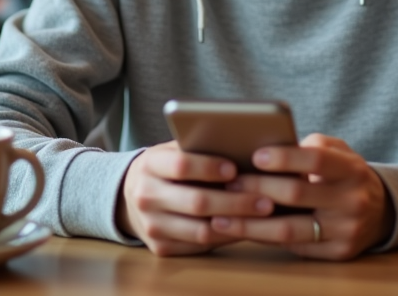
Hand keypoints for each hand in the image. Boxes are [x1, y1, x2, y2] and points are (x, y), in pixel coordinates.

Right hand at [117, 141, 275, 255]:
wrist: (131, 196)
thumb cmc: (167, 168)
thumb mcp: (173, 151)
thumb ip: (199, 149)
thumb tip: (244, 150)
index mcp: (149, 165)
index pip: (181, 165)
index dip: (210, 167)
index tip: (235, 168)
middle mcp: (146, 197)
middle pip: (196, 202)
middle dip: (235, 202)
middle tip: (266, 200)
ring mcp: (151, 226)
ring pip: (200, 230)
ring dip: (236, 224)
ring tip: (262, 217)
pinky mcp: (160, 248)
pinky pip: (199, 246)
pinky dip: (225, 237)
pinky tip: (245, 228)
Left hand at [209, 134, 394, 260]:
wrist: (382, 211)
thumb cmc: (345, 175)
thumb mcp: (339, 152)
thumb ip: (311, 146)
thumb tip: (269, 146)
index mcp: (352, 170)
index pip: (316, 160)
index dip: (284, 158)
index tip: (254, 155)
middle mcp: (353, 201)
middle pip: (296, 194)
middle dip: (256, 188)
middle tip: (228, 183)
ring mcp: (346, 230)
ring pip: (289, 229)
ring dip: (250, 224)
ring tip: (221, 217)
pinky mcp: (337, 253)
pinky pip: (293, 246)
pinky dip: (263, 238)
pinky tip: (241, 231)